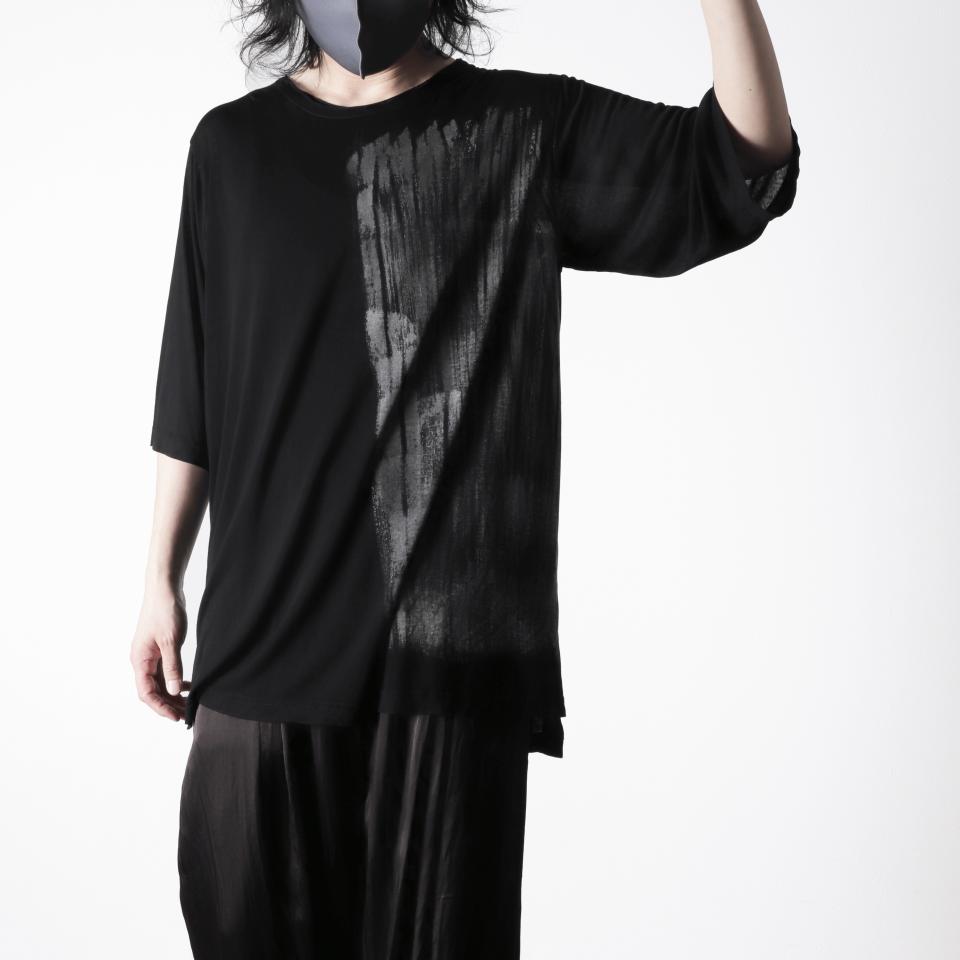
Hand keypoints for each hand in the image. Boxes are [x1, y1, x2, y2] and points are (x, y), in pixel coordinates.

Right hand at [130, 584, 191, 721]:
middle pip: (153, 691)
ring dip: (172, 695)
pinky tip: (188, 686)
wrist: (165, 590)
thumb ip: (172, 667)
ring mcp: (150, 656)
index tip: (176, 717)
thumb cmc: (165, 612)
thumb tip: (173, 692)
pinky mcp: (160, 650)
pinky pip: (165, 672)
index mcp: (140, 660)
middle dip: (168, 704)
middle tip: (187, 715)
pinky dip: (175, 681)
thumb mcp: (171, 641)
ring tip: (189, 704)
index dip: (160, 707)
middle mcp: (142, 661)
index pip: (147, 693)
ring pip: (160, 682)